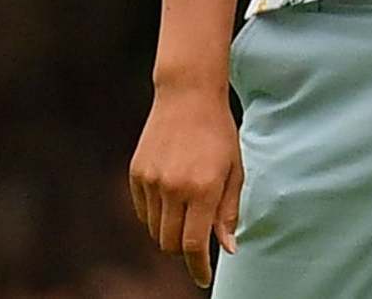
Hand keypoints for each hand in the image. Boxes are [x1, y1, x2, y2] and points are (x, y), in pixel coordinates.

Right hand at [129, 85, 242, 288]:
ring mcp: (152, 180)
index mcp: (203, 189)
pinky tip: (170, 199)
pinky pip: (143, 211)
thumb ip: (229, 211)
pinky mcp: (137, 172)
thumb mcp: (234, 169)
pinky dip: (156, 216)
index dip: (198, 268)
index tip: (203, 278)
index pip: (194, 245)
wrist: (188, 94)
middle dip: (184, 251)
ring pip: (155, 230)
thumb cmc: (218, 131)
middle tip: (196, 240)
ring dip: (170, 233)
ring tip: (185, 214)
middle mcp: (174, 188)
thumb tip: (227, 248)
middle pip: (171, 243)